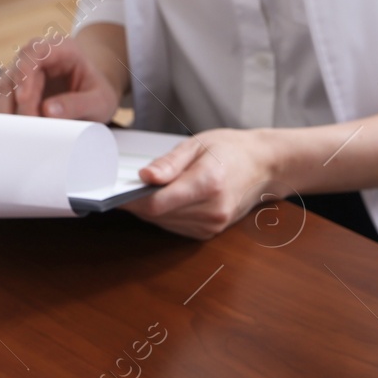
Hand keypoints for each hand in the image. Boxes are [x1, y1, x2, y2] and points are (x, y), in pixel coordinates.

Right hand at [0, 33, 120, 121]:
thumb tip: (48, 112)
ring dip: (6, 110)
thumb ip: (79, 104)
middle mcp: (37, 57)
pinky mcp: (14, 89)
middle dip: (19, 101)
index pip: (35, 51)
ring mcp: (23, 72)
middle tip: (30, 125)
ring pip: (3, 87)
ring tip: (20, 133)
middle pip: (16, 73)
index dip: (25, 73)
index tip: (25, 98)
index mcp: (61, 49)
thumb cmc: (98, 95)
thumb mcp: (100, 101)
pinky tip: (7, 132)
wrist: (94, 98)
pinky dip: (0, 115)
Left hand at [124, 128, 282, 240]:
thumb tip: (144, 177)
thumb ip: (169, 163)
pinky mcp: (210, 232)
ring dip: (151, 210)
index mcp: (207, 184)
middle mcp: (211, 210)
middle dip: (138, 202)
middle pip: (157, 216)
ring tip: (151, 188)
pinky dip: (166, 215)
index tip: (114, 191)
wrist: (264, 166)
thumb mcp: (197, 145)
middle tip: (127, 185)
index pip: (157, 203)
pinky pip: (176, 227)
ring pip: (164, 224)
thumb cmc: (232, 150)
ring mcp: (212, 224)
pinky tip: (169, 198)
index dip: (130, 200)